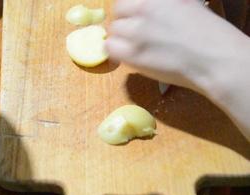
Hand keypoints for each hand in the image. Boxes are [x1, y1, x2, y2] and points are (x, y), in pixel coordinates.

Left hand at [106, 0, 248, 93]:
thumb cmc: (207, 33)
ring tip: (135, 46)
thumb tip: (145, 9)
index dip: (128, 10)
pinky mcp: (132, 54)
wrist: (214, 59)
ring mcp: (135, 31)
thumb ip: (160, 4)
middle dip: (124, 22)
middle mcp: (142, 8)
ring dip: (121, 38)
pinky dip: (116, 51)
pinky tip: (129, 55)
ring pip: (113, 31)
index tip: (133, 17)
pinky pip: (110, 48)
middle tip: (134, 33)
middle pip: (118, 12)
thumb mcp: (185, 4)